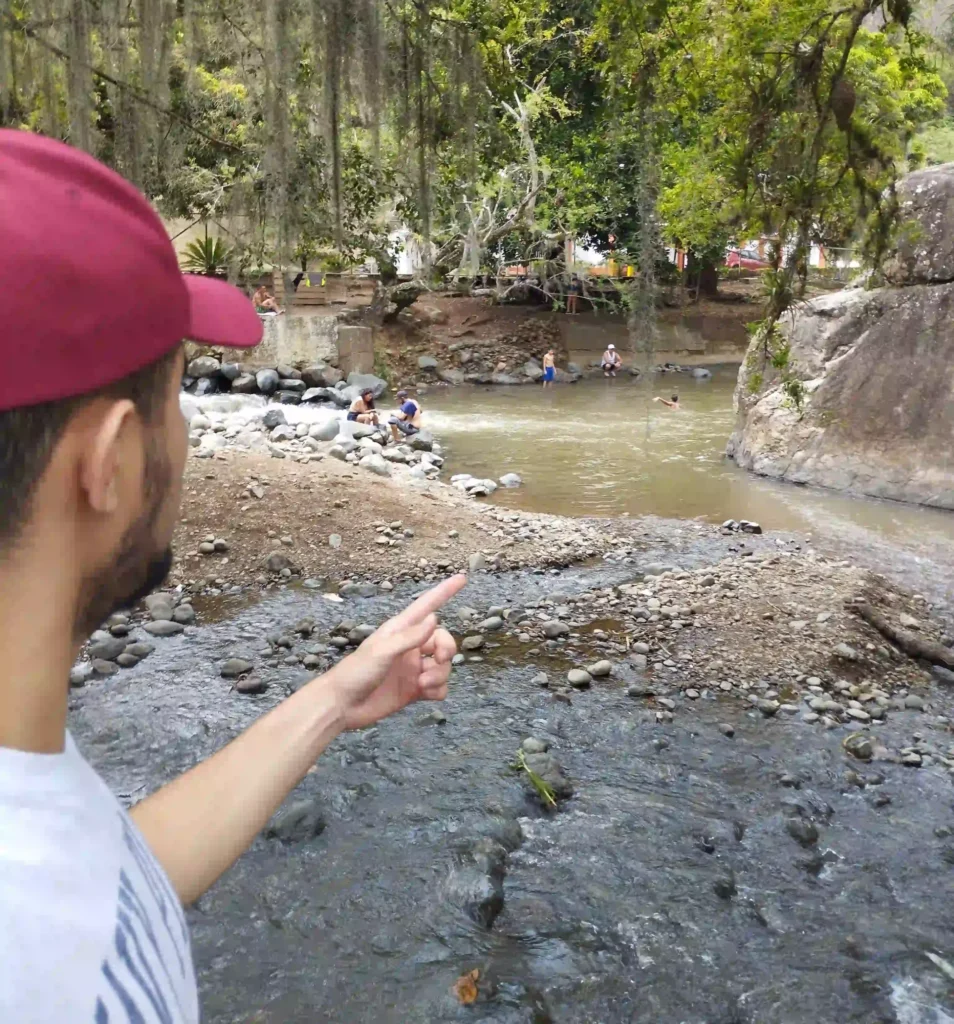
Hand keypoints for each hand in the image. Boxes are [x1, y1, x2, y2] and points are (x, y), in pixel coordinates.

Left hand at [324, 574, 466, 730]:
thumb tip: (435, 619)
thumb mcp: (382, 651)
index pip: (427, 606)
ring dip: (440, 674)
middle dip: (446, 649)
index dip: (444, 592)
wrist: (342, 706)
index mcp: (400, 630)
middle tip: (439, 659)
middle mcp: (410, 647)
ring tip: (423, 684)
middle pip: (442, 640)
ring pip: (443, 666)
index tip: (462, 578)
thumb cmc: (356, 672)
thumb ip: (410, 637)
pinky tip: (424, 693)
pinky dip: (437, 689)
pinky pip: (439, 687)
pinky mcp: (414, 690)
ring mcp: (413, 669)